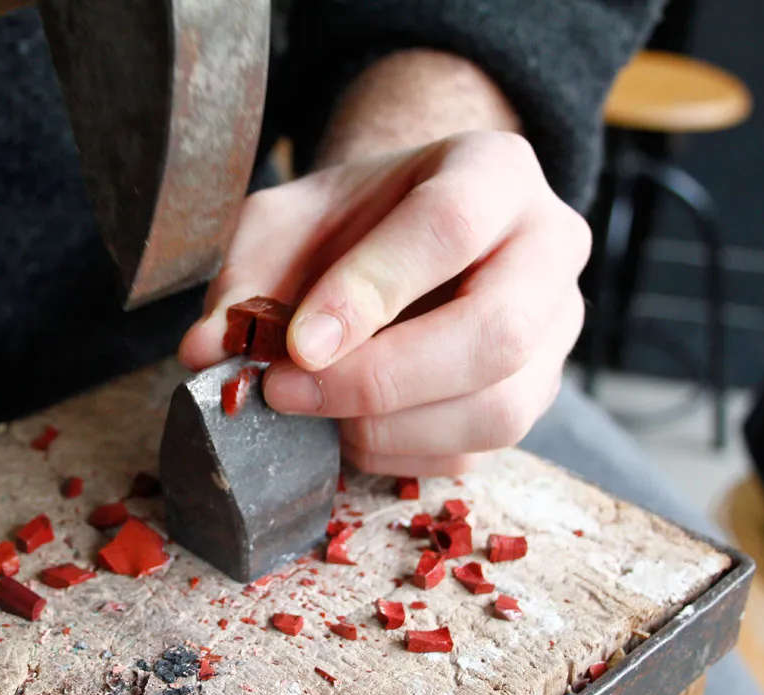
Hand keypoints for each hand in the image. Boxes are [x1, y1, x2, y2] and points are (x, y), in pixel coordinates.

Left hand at [179, 131, 589, 475]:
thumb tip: (207, 351)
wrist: (405, 235)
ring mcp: (555, 332)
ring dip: (387, 428)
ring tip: (309, 412)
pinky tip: (344, 430)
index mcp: (495, 171)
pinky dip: (397, 453)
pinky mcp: (535, 397)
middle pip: (498, 332)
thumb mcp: (289, 219)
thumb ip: (247, 274)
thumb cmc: (352, 221)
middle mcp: (547, 249)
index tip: (296, 340)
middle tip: (288, 391)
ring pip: (499, 408)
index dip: (369, 291)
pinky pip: (477, 451)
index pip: (450, 227)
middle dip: (381, 379)